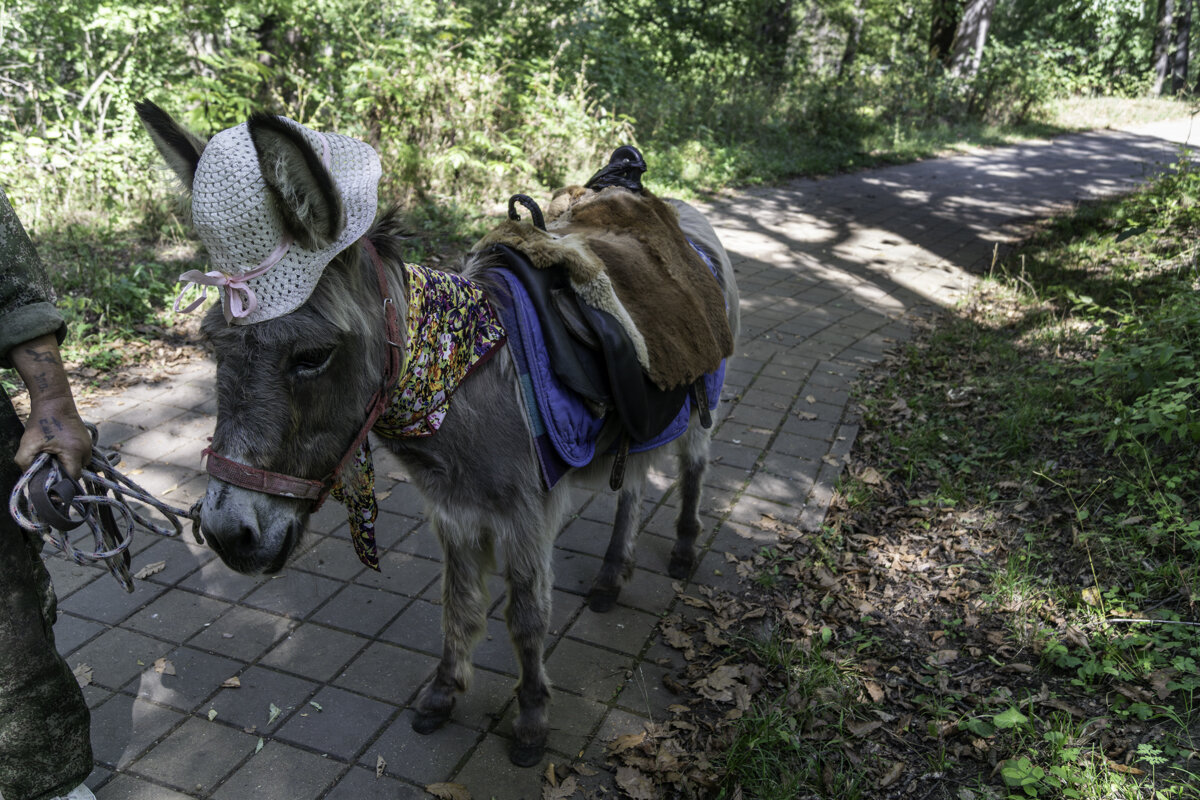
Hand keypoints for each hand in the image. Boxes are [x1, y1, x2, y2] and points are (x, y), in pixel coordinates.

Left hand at [9, 334, 90, 479]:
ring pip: (81, 463)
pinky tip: (59, 449)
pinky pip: (82, 454)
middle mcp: (87, 449)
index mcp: (75, 452)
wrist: (54, 401)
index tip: (51, 482)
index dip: (62, 483)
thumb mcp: (28, 444)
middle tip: (50, 468)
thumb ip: (25, 463)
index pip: (73, 478)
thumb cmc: (41, 422)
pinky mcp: (87, 438)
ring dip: (69, 464)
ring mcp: (89, 443)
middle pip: (79, 471)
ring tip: (54, 458)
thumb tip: (29, 477)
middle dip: (65, 473)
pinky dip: (72, 456)